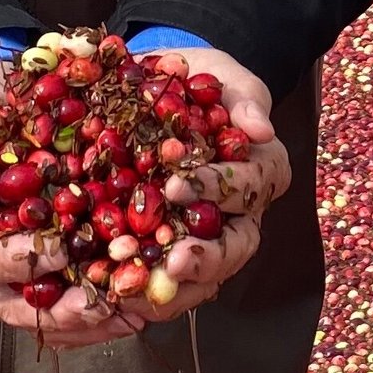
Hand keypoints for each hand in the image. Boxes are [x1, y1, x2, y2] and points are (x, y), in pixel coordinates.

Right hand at [0, 59, 138, 349]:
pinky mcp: (49, 258)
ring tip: (131, 316)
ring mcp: (14, 265)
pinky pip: (72, 291)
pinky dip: (103, 300)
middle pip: (11, 304)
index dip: (13, 262)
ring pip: (46, 310)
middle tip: (101, 309)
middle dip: (58, 313)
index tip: (57, 252)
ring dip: (88, 320)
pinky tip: (139, 301)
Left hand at [130, 46, 291, 319]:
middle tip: (174, 260)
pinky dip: (140, 290)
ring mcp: (205, 237)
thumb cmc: (202, 85)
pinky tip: (112, 295)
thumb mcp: (225, 78)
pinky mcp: (169, 249)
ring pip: (205, 278)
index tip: (177, 185)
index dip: (217, 191)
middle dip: (206, 258)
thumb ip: (243, 99)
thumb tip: (261, 129)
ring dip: (175, 288)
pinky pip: (163, 280)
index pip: (250, 187)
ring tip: (140, 293)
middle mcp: (240, 214)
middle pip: (235, 247)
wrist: (165, 92)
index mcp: (260, 172)